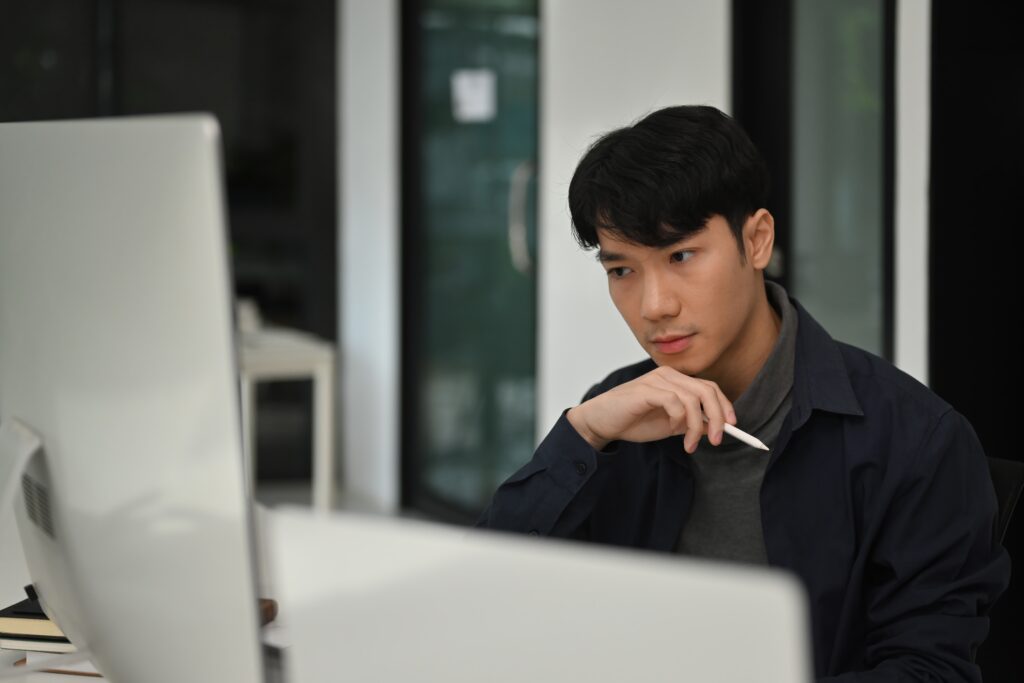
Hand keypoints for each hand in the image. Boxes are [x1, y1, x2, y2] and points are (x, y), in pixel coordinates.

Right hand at [566, 366, 736, 452]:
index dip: (725, 406)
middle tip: (717, 439)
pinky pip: (675, 402)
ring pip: (693, 399)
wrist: (601, 422)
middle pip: (707, 390)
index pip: (710, 387)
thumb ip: (692, 422)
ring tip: (690, 444)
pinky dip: (680, 420)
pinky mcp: (646, 390)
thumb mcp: (670, 424)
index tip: (733, 427)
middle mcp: (669, 375)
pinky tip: (673, 432)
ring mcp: (657, 380)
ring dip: (697, 426)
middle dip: (718, 416)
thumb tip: (718, 427)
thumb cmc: (633, 421)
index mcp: (676, 380)